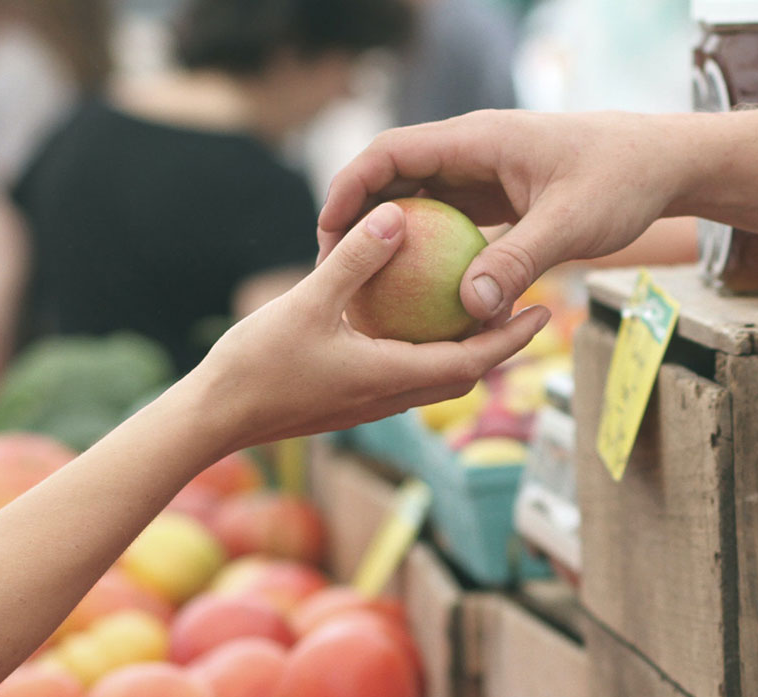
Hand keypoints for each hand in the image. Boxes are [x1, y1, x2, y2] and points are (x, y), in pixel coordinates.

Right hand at [193, 201, 550, 452]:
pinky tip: (412, 319)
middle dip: (500, 344)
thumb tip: (397, 216)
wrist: (213, 419)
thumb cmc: (256, 365)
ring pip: (434, 377)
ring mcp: (369, 403)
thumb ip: (355, 261)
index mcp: (392, 378)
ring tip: (481, 310)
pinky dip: (423, 349)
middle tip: (528, 307)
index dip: (512, 338)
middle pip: (463, 372)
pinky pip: (402, 373)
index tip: (544, 312)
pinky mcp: (348, 400)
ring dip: (463, 349)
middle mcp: (390, 397)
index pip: (472, 362)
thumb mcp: (307, 303)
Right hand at [318, 111, 690, 322]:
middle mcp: (473, 152)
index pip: (391, 153)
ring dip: (392, 238)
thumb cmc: (621, 181)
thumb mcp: (571, 225)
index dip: (351, 188)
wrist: (662, 164)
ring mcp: (484, 174)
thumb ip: (519, 262)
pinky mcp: (499, 198)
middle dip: (359, 218)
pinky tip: (420, 296)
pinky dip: (430, 252)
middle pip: (395, 177)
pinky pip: (450, 222)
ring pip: (420, 201)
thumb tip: (470, 308)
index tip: (328, 232)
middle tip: (333, 269)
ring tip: (365, 287)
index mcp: (478, 140)